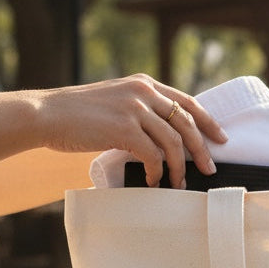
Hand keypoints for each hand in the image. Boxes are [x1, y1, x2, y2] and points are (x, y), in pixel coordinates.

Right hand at [37, 74, 227, 187]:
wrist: (46, 114)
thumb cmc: (80, 115)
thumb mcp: (117, 102)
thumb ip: (142, 111)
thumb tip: (168, 137)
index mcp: (144, 84)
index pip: (187, 102)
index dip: (208, 122)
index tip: (222, 139)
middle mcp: (143, 92)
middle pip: (187, 125)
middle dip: (202, 151)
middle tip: (209, 171)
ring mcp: (134, 108)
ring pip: (174, 143)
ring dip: (179, 168)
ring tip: (179, 184)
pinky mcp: (124, 128)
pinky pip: (153, 156)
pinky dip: (157, 173)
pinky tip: (153, 181)